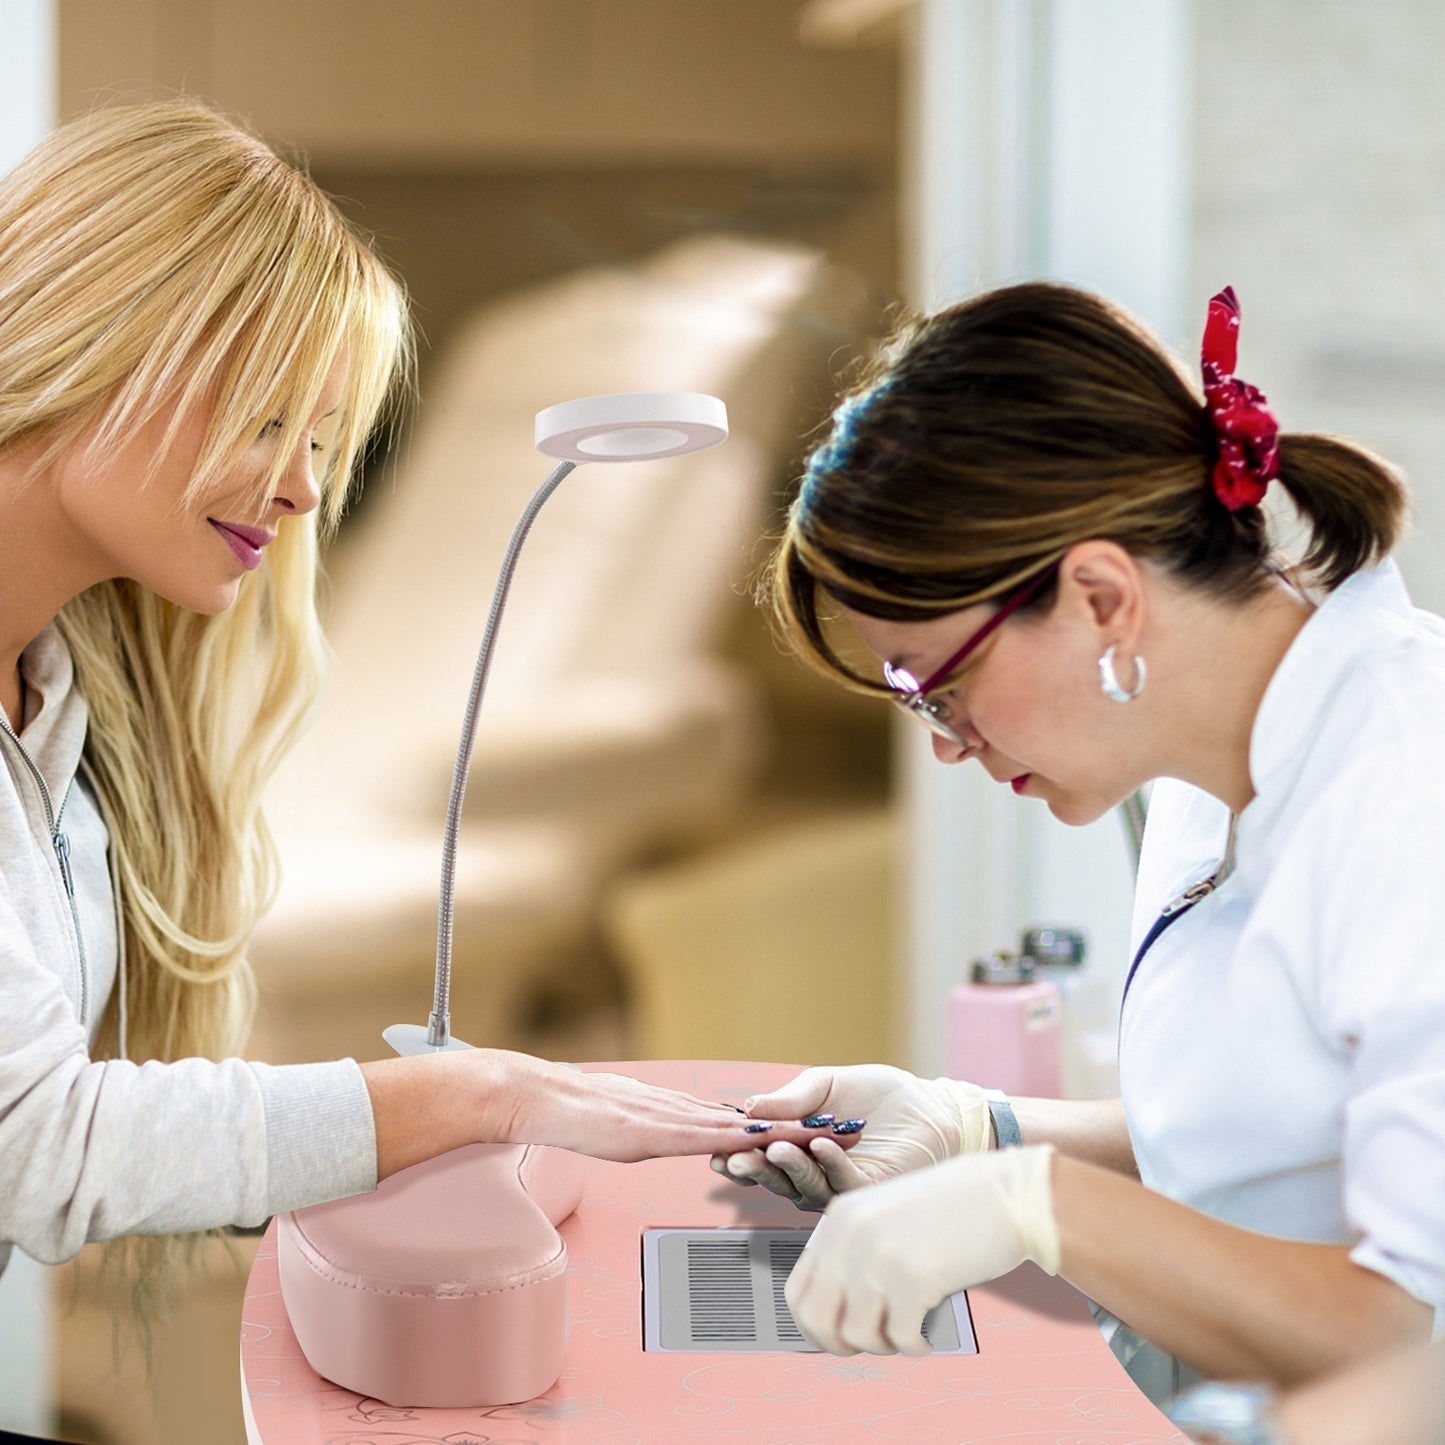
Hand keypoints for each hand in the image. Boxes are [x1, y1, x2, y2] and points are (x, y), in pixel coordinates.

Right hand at [499, 1052, 866, 1163]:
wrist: (552, 1099)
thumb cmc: (583, 1115)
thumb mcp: (633, 1125)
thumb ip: (662, 1130)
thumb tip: (681, 1138)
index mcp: (681, 1111)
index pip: (742, 1118)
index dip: (781, 1123)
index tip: (817, 1126)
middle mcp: (685, 1111)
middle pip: (753, 1119)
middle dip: (798, 1126)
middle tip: (842, 1128)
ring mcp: (673, 1119)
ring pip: (738, 1126)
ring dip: (780, 1133)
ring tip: (821, 1135)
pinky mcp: (658, 1130)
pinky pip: (706, 1135)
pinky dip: (739, 1139)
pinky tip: (763, 1140)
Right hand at [710, 1064, 992, 1209]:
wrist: (929, 1106)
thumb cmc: (879, 1096)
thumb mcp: (827, 1084)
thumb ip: (791, 1097)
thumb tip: (749, 1107)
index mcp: (798, 1149)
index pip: (760, 1156)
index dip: (737, 1154)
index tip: (718, 1148)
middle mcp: (814, 1174)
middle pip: (776, 1178)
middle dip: (754, 1168)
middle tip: (737, 1158)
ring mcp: (840, 1187)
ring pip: (804, 1186)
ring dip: (788, 1167)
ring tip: (775, 1146)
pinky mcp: (869, 1191)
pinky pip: (843, 1182)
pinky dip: (829, 1163)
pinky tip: (820, 1145)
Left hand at [784, 1145, 1058, 1355]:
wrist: (1004, 1192)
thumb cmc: (951, 1210)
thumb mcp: (886, 1217)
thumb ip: (855, 1254)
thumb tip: (837, 1318)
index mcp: (839, 1217)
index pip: (797, 1290)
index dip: (812, 1325)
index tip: (835, 1337)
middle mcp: (850, 1236)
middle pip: (816, 1319)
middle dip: (839, 1344)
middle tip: (873, 1343)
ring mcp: (880, 1257)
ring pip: (856, 1335)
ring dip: (883, 1345)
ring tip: (907, 1332)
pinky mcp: (914, 1279)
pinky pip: (901, 1338)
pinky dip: (914, 1346)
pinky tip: (927, 1335)